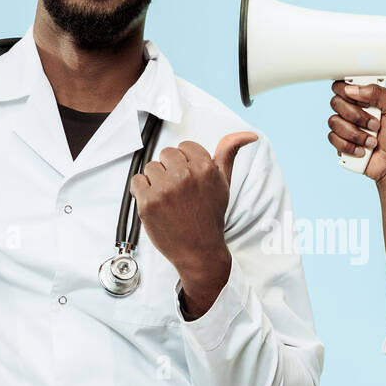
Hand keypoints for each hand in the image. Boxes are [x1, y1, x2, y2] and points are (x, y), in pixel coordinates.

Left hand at [131, 132, 256, 314]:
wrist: (199, 251)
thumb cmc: (211, 217)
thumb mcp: (224, 184)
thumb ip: (229, 154)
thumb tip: (248, 134)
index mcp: (205, 168)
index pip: (185, 146)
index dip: (186, 162)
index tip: (190, 179)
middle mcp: (185, 176)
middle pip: (166, 154)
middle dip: (171, 169)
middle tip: (179, 191)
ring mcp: (165, 189)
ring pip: (151, 167)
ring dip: (156, 181)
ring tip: (169, 199)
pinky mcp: (148, 202)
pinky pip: (137, 182)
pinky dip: (142, 192)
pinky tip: (157, 204)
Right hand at [328, 81, 385, 182]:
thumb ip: (379, 93)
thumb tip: (353, 89)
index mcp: (364, 97)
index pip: (344, 85)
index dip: (348, 91)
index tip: (364, 102)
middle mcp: (352, 109)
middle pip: (336, 102)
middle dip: (356, 116)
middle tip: (375, 125)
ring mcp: (344, 126)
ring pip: (334, 121)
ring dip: (355, 134)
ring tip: (372, 141)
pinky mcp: (340, 142)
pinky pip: (333, 138)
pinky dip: (350, 146)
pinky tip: (362, 151)